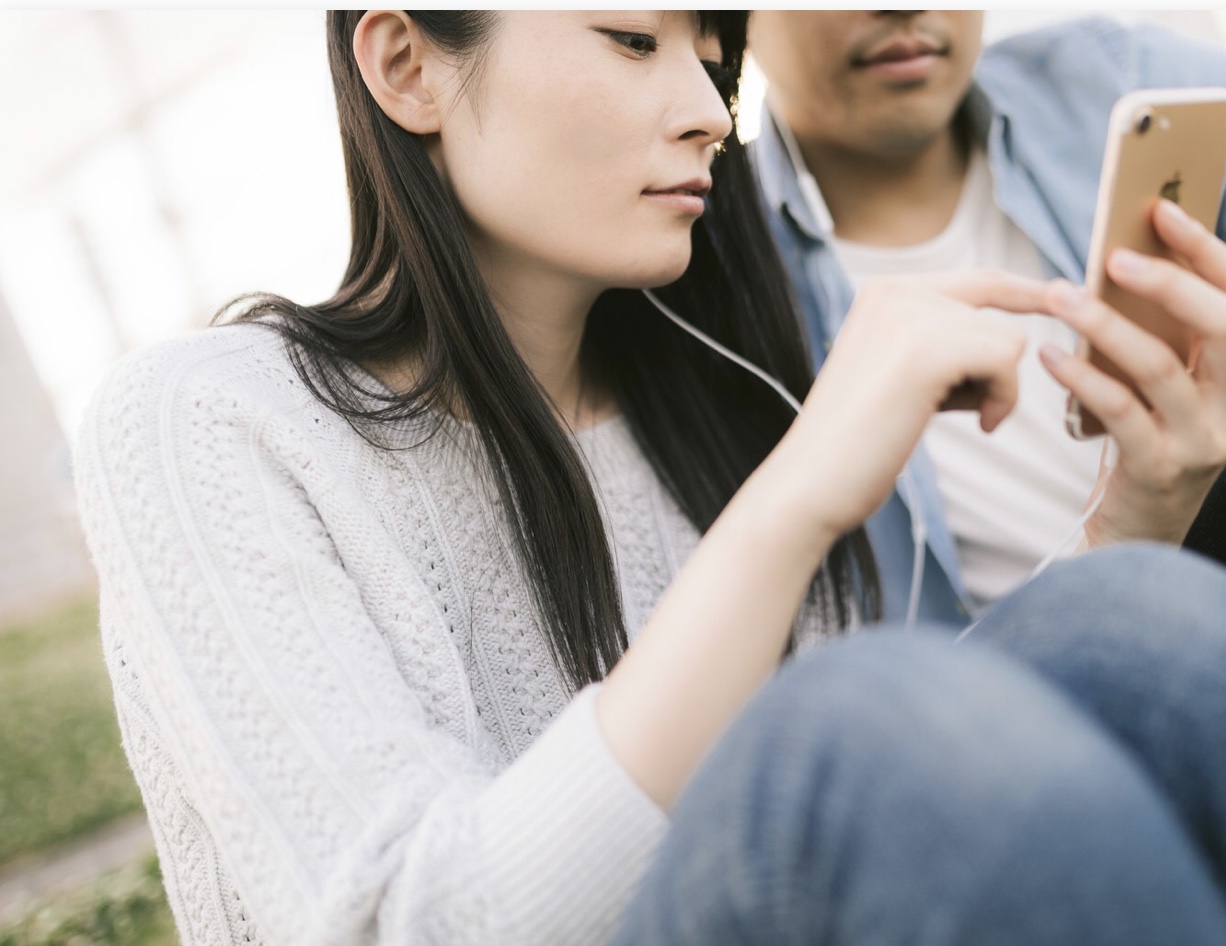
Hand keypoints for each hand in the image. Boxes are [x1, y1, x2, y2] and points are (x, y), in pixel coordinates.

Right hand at [775, 269, 1048, 541]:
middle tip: (983, 412)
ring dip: (998, 388)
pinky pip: (1008, 359)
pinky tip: (978, 426)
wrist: (812, 483)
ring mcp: (909, 315)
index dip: (1027, 293)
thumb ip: (943, 344)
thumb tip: (1014, 338)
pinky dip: (1003, 399)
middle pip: (998, 305)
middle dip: (1001, 362)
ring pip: (1008, 337)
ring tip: (962, 420)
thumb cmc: (858, 445)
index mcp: (885, 292)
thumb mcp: (898, 375)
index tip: (1067, 298)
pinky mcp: (927, 347)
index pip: (980, 279)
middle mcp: (895, 290)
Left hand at [1039, 199, 1225, 546]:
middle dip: (1168, 283)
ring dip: (1106, 325)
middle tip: (1114, 257)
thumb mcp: (1161, 384)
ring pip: (1160, 366)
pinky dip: (1082, 377)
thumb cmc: (1141, 439)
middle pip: (1220, 326)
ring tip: (1062, 297)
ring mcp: (1203, 438)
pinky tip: (1049, 355)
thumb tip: (1122, 262)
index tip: (1162, 211)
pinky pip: (1120, 411)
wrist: (1136, 528)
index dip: (1206, 251)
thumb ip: (1160, 334)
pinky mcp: (1160, 466)